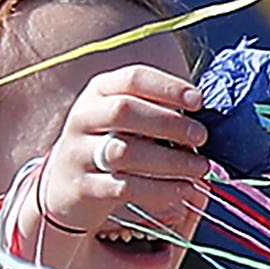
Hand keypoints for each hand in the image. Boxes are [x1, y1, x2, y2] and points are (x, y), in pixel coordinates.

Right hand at [26, 66, 210, 255]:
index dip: (168, 87)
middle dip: (169, 123)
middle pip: (125, 111)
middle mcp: (83, 118)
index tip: (198, 101)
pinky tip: (183, 190)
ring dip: (170, 161)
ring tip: (201, 168)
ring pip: (125, 152)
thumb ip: (157, 112)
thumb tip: (203, 116)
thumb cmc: (110, 144)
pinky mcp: (83, 187)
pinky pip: (123, 187)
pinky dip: (159, 189)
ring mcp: (78, 153)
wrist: (66, 185)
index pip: (132, 79)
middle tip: (201, 137)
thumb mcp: (125, 120)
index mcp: (99, 93)